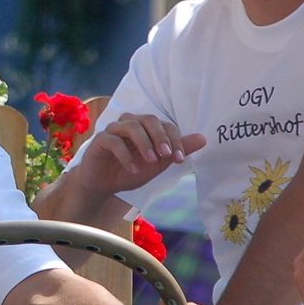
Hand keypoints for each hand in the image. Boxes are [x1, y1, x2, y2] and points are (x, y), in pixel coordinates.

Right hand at [75, 113, 206, 195]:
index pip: (164, 125)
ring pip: (130, 126)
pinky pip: (113, 141)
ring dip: (144, 143)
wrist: (103, 185)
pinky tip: (134, 169)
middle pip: (148, 119)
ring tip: (151, 161)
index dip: (174, 140)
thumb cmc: (130, 171)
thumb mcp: (158, 164)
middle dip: (160, 137)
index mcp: (145, 127)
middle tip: (166, 156)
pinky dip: (126, 155)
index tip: (180, 159)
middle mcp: (129, 123)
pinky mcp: (99, 141)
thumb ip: (176, 150)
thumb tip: (203, 138)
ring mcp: (113, 130)